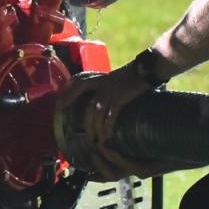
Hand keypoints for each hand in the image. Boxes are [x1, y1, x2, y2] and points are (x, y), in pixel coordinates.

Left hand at [56, 60, 164, 181]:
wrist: (147, 69)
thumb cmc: (134, 75)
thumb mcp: (116, 78)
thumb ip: (107, 87)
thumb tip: (102, 101)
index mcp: (100, 78)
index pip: (78, 82)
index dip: (68, 92)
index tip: (61, 103)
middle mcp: (102, 83)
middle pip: (84, 98)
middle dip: (78, 113)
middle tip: (75, 128)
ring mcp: (110, 90)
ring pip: (96, 112)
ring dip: (94, 127)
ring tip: (94, 139)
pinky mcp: (120, 98)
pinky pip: (110, 115)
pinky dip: (107, 127)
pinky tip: (107, 135)